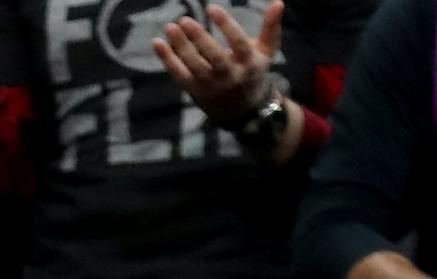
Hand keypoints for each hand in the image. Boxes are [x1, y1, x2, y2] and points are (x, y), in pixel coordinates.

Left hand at [154, 2, 283, 128]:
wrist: (241, 110)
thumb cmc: (252, 71)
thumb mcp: (265, 52)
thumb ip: (271, 27)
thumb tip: (279, 1)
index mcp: (247, 64)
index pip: (237, 43)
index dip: (226, 25)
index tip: (212, 8)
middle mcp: (228, 76)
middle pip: (213, 57)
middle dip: (199, 39)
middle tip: (185, 20)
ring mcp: (209, 85)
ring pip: (193, 66)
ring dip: (179, 47)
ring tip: (170, 27)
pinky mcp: (194, 90)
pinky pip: (178, 75)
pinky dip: (166, 60)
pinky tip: (157, 42)